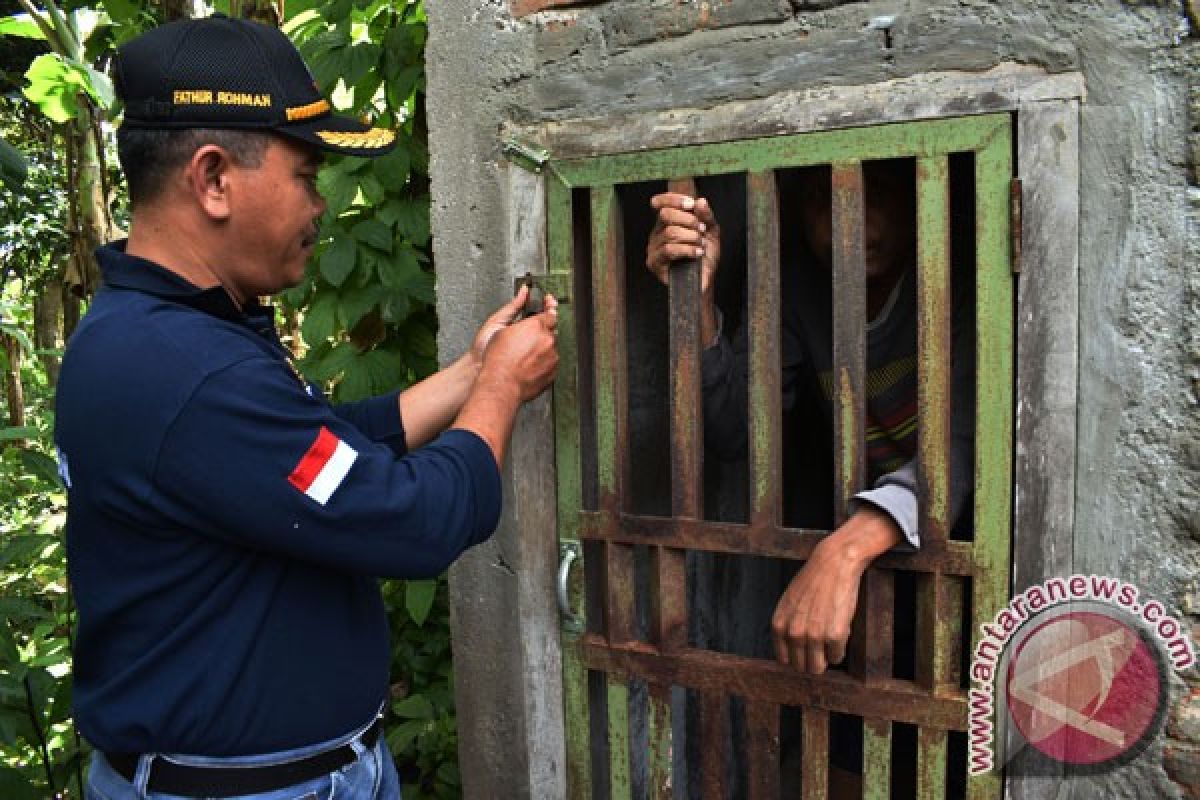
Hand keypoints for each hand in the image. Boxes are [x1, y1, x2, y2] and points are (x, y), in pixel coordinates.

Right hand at [477, 292, 558, 402]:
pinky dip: (542, 363)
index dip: (548, 310)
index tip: (548, 307)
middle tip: (528, 339)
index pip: (550, 313)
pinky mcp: (552, 372)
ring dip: (542, 349)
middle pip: (551, 331)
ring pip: (551, 348)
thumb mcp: (501, 329)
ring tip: (524, 356)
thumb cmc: (498, 360)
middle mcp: (548, 340)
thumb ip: (517, 313)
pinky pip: (550, 363)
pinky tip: (528, 366)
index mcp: (536, 326)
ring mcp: (552, 357)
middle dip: (542, 333)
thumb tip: (523, 299)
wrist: (501, 385)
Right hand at [646, 193, 720, 293]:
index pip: (660, 203)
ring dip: (691, 237)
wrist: (705, 279)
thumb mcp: (710, 231)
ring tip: (700, 244)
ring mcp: (654, 248)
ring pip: (669, 233)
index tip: (690, 204)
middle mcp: (658, 233)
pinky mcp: (655, 263)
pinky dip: (687, 249)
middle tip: (701, 230)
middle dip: (688, 220)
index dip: (673, 199)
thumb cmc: (705, 255)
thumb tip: (700, 201)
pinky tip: (697, 253)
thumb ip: (706, 216)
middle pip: (665, 214)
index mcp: (668, 222)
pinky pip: (669, 250)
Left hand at [771, 507, 901, 673]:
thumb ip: (787, 626)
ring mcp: (813, 635)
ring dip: (825, 658)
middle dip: (812, 660)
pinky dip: (839, 650)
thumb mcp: (789, 603)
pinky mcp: (834, 635)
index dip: (797, 656)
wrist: (834, 564)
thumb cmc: (813, 582)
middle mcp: (793, 633)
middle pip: (801, 666)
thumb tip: (792, 653)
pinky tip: (839, 634)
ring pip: (817, 667)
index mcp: (779, 625)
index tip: (806, 651)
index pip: (784, 659)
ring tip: (829, 642)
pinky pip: (836, 657)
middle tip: (821, 648)